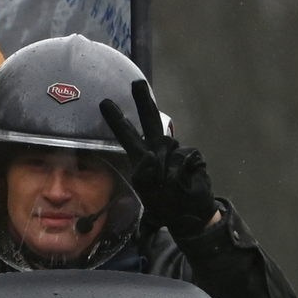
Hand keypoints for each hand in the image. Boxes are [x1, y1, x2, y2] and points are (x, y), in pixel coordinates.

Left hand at [100, 79, 218, 239]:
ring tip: (168, 185)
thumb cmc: (165, 203)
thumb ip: (144, 174)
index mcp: (142, 157)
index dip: (117, 120)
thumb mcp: (146, 192)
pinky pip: (184, 157)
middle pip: (151, 121)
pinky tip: (183, 182)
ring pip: (168, 146)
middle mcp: (158, 149)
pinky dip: (181, 171)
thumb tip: (150, 156)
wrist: (189, 214)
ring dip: (166, 167)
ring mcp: (175, 152)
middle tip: (137, 83)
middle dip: (144, 102)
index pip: (127, 135)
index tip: (105, 103)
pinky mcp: (192, 156)